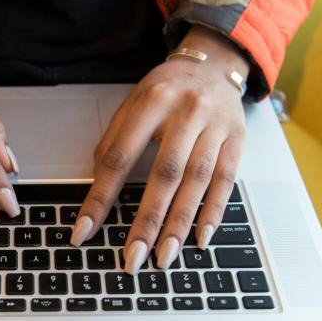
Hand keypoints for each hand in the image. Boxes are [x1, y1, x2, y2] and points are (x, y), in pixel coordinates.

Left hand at [71, 26, 248, 274]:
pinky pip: (226, 181)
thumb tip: (97, 191)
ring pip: (196, 182)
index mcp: (151, 102)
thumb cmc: (167, 89)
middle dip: (146, 221)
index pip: (119, 158)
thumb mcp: (132, 104)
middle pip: (164, 175)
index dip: (100, 198)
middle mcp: (186, 112)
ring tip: (164, 257)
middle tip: (132, 258)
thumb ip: (114, 142)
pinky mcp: (237, 140)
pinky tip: (201, 238)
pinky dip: (213, 212)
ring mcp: (215, 127)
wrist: (214, 63)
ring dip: (179, 224)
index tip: (84, 232)